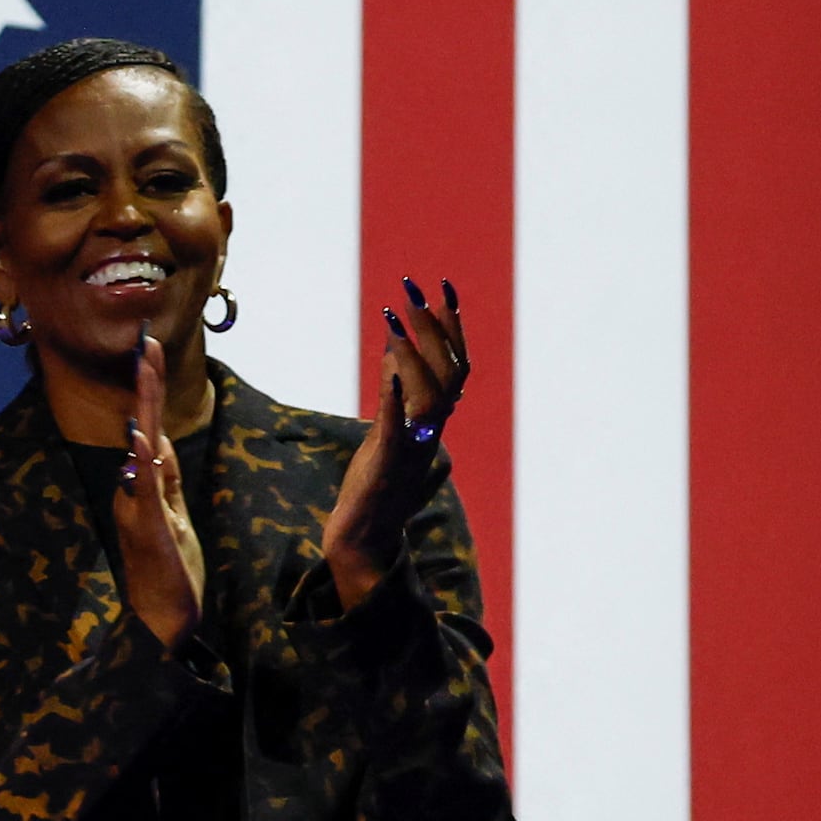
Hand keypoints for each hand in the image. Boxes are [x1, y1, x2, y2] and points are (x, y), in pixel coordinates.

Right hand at [112, 330, 204, 649]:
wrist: (162, 617)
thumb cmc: (169, 570)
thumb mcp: (173, 514)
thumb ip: (164, 479)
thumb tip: (155, 439)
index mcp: (146, 483)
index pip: (150, 425)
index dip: (150, 387)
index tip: (150, 349)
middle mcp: (135, 487)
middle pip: (143, 424)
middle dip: (146, 381)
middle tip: (146, 340)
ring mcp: (138, 504)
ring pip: (142, 445)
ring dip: (144, 405)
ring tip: (143, 368)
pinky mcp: (146, 525)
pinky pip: (143, 485)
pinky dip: (141, 458)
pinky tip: (140, 433)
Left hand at [318, 274, 473, 604]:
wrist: (364, 534)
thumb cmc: (375, 482)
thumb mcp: (386, 428)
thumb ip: (394, 391)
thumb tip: (393, 347)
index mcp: (435, 420)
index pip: (455, 365)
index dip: (452, 326)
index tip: (443, 286)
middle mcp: (432, 430)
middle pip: (449, 371)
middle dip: (434, 328)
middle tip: (415, 289)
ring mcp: (414, 446)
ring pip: (430, 393)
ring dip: (415, 352)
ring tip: (396, 316)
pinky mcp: (389, 463)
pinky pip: (398, 425)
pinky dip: (397, 396)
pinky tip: (389, 367)